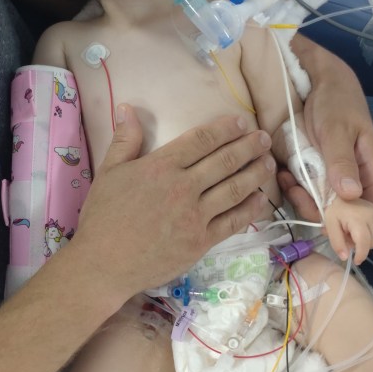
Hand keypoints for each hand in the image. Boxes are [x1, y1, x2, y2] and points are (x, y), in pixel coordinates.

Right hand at [70, 106, 275, 300]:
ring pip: (235, 189)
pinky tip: (261, 198)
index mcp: (161, 166)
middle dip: (248, 146)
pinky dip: (250, 208)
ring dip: (255, 173)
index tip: (242, 122)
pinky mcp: (201, 242)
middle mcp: (183, 187)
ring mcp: (195, 216)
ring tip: (269, 162)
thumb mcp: (108, 172)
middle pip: (224, 161)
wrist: (104, 263)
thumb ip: (124, 140)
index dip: (225, 129)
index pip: (201, 140)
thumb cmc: (103, 217)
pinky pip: (233, 221)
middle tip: (264, 137)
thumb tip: (128, 108)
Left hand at [287, 38, 372, 214]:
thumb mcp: (338, 130)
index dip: (359, 225)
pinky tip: (281, 173)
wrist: (315, 81)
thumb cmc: (336, 104)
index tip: (336, 228)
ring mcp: (329, 176)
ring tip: (288, 179)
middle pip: (341, 214)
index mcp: (368, 172)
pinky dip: (291, 187)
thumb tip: (352, 196)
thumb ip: (342, 161)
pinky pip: (302, 190)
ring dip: (301, 199)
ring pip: (318, 205)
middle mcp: (350, 179)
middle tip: (299, 193)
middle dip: (319, 212)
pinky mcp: (310, 171)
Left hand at [323, 196, 372, 263]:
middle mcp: (372, 216)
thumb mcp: (330, 226)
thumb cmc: (334, 210)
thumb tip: (345, 258)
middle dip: (362, 247)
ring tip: (356, 236)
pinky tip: (365, 233)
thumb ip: (337, 242)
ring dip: (370, 243)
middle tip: (350, 240)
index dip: (361, 254)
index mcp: (357, 219)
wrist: (341, 196)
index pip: (364, 241)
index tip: (356, 261)